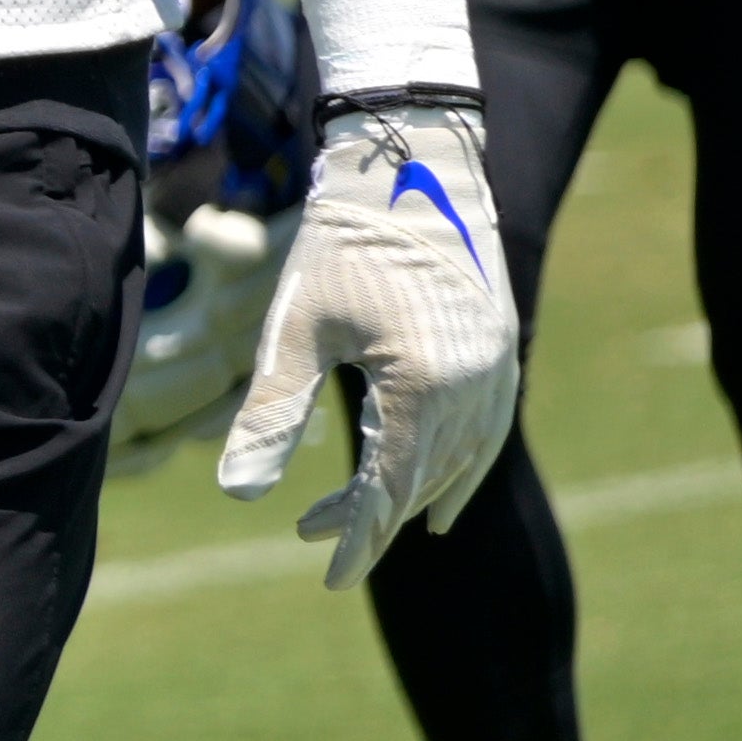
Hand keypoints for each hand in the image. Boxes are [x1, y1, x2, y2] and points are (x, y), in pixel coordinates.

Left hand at [217, 98, 519, 590]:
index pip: (388, 489)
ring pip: (459, 460)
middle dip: (369, 516)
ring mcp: (498, 367)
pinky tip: (438, 496)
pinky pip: (489, 432)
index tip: (329, 580)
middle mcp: (475, 385)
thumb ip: (270, 414)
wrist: (408, 160)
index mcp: (422, 384)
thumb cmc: (338, 241)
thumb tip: (238, 498)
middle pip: (422, 479)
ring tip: (356, 521)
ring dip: (410, 493)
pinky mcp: (504, 348)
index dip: (358, 539)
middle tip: (308, 534)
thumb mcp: (292, 329)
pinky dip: (462, 468)